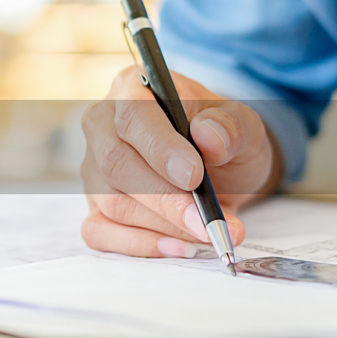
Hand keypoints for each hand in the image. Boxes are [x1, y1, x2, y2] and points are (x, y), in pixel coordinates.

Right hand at [80, 67, 282, 256]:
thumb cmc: (223, 139)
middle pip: (116, 164)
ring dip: (163, 226)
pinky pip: (100, 233)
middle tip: (207, 222)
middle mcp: (103, 127)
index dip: (160, 148)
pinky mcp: (95, 208)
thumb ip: (231, 126)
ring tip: (209, 234)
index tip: (194, 176)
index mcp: (132, 89)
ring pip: (112, 203)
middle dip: (166, 200)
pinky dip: (139, 246)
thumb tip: (209, 136)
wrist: (222, 169)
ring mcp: (94, 170)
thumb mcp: (242, 125)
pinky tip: (178, 248)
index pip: (132, 116)